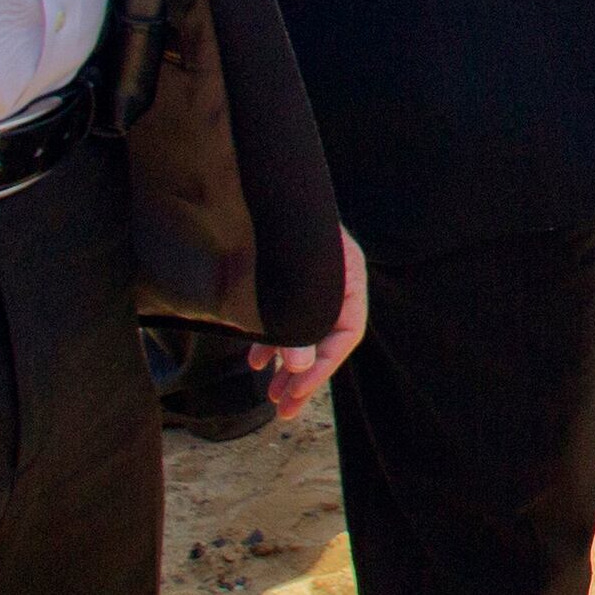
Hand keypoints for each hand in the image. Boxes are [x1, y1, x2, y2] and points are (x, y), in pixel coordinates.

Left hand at [249, 227, 367, 416]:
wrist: (247, 183)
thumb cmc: (266, 228)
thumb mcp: (281, 281)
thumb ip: (290, 323)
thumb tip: (294, 370)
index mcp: (346, 270)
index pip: (347, 329)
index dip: (323, 366)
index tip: (297, 393)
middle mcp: (333, 276)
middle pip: (328, 335)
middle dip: (305, 377)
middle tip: (284, 411)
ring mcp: (311, 277)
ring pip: (306, 330)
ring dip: (288, 367)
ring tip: (271, 399)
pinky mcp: (288, 278)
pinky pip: (288, 318)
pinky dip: (273, 344)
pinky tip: (257, 364)